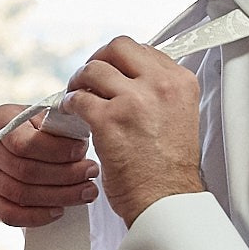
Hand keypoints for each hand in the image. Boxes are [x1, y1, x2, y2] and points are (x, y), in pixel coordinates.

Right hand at [0, 103, 99, 228]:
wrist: (38, 142)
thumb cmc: (49, 128)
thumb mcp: (54, 116)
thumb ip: (60, 124)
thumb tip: (78, 140)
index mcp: (1, 119)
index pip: (25, 143)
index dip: (56, 151)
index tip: (82, 151)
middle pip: (25, 170)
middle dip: (65, 174)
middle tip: (91, 172)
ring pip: (20, 193)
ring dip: (59, 196)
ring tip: (87, 191)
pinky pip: (9, 214)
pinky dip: (37, 216)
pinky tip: (60, 210)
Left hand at [62, 38, 203, 224]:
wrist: (166, 201)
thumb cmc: (170, 170)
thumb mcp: (180, 117)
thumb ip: (160, 93)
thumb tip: (132, 79)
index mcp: (180, 82)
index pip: (144, 49)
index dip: (122, 60)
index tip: (112, 72)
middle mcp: (160, 85)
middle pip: (118, 48)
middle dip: (99, 60)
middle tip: (90, 78)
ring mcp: (133, 100)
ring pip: (93, 69)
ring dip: (79, 82)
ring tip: (77, 97)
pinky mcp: (109, 120)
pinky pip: (78, 98)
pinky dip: (68, 104)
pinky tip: (71, 114)